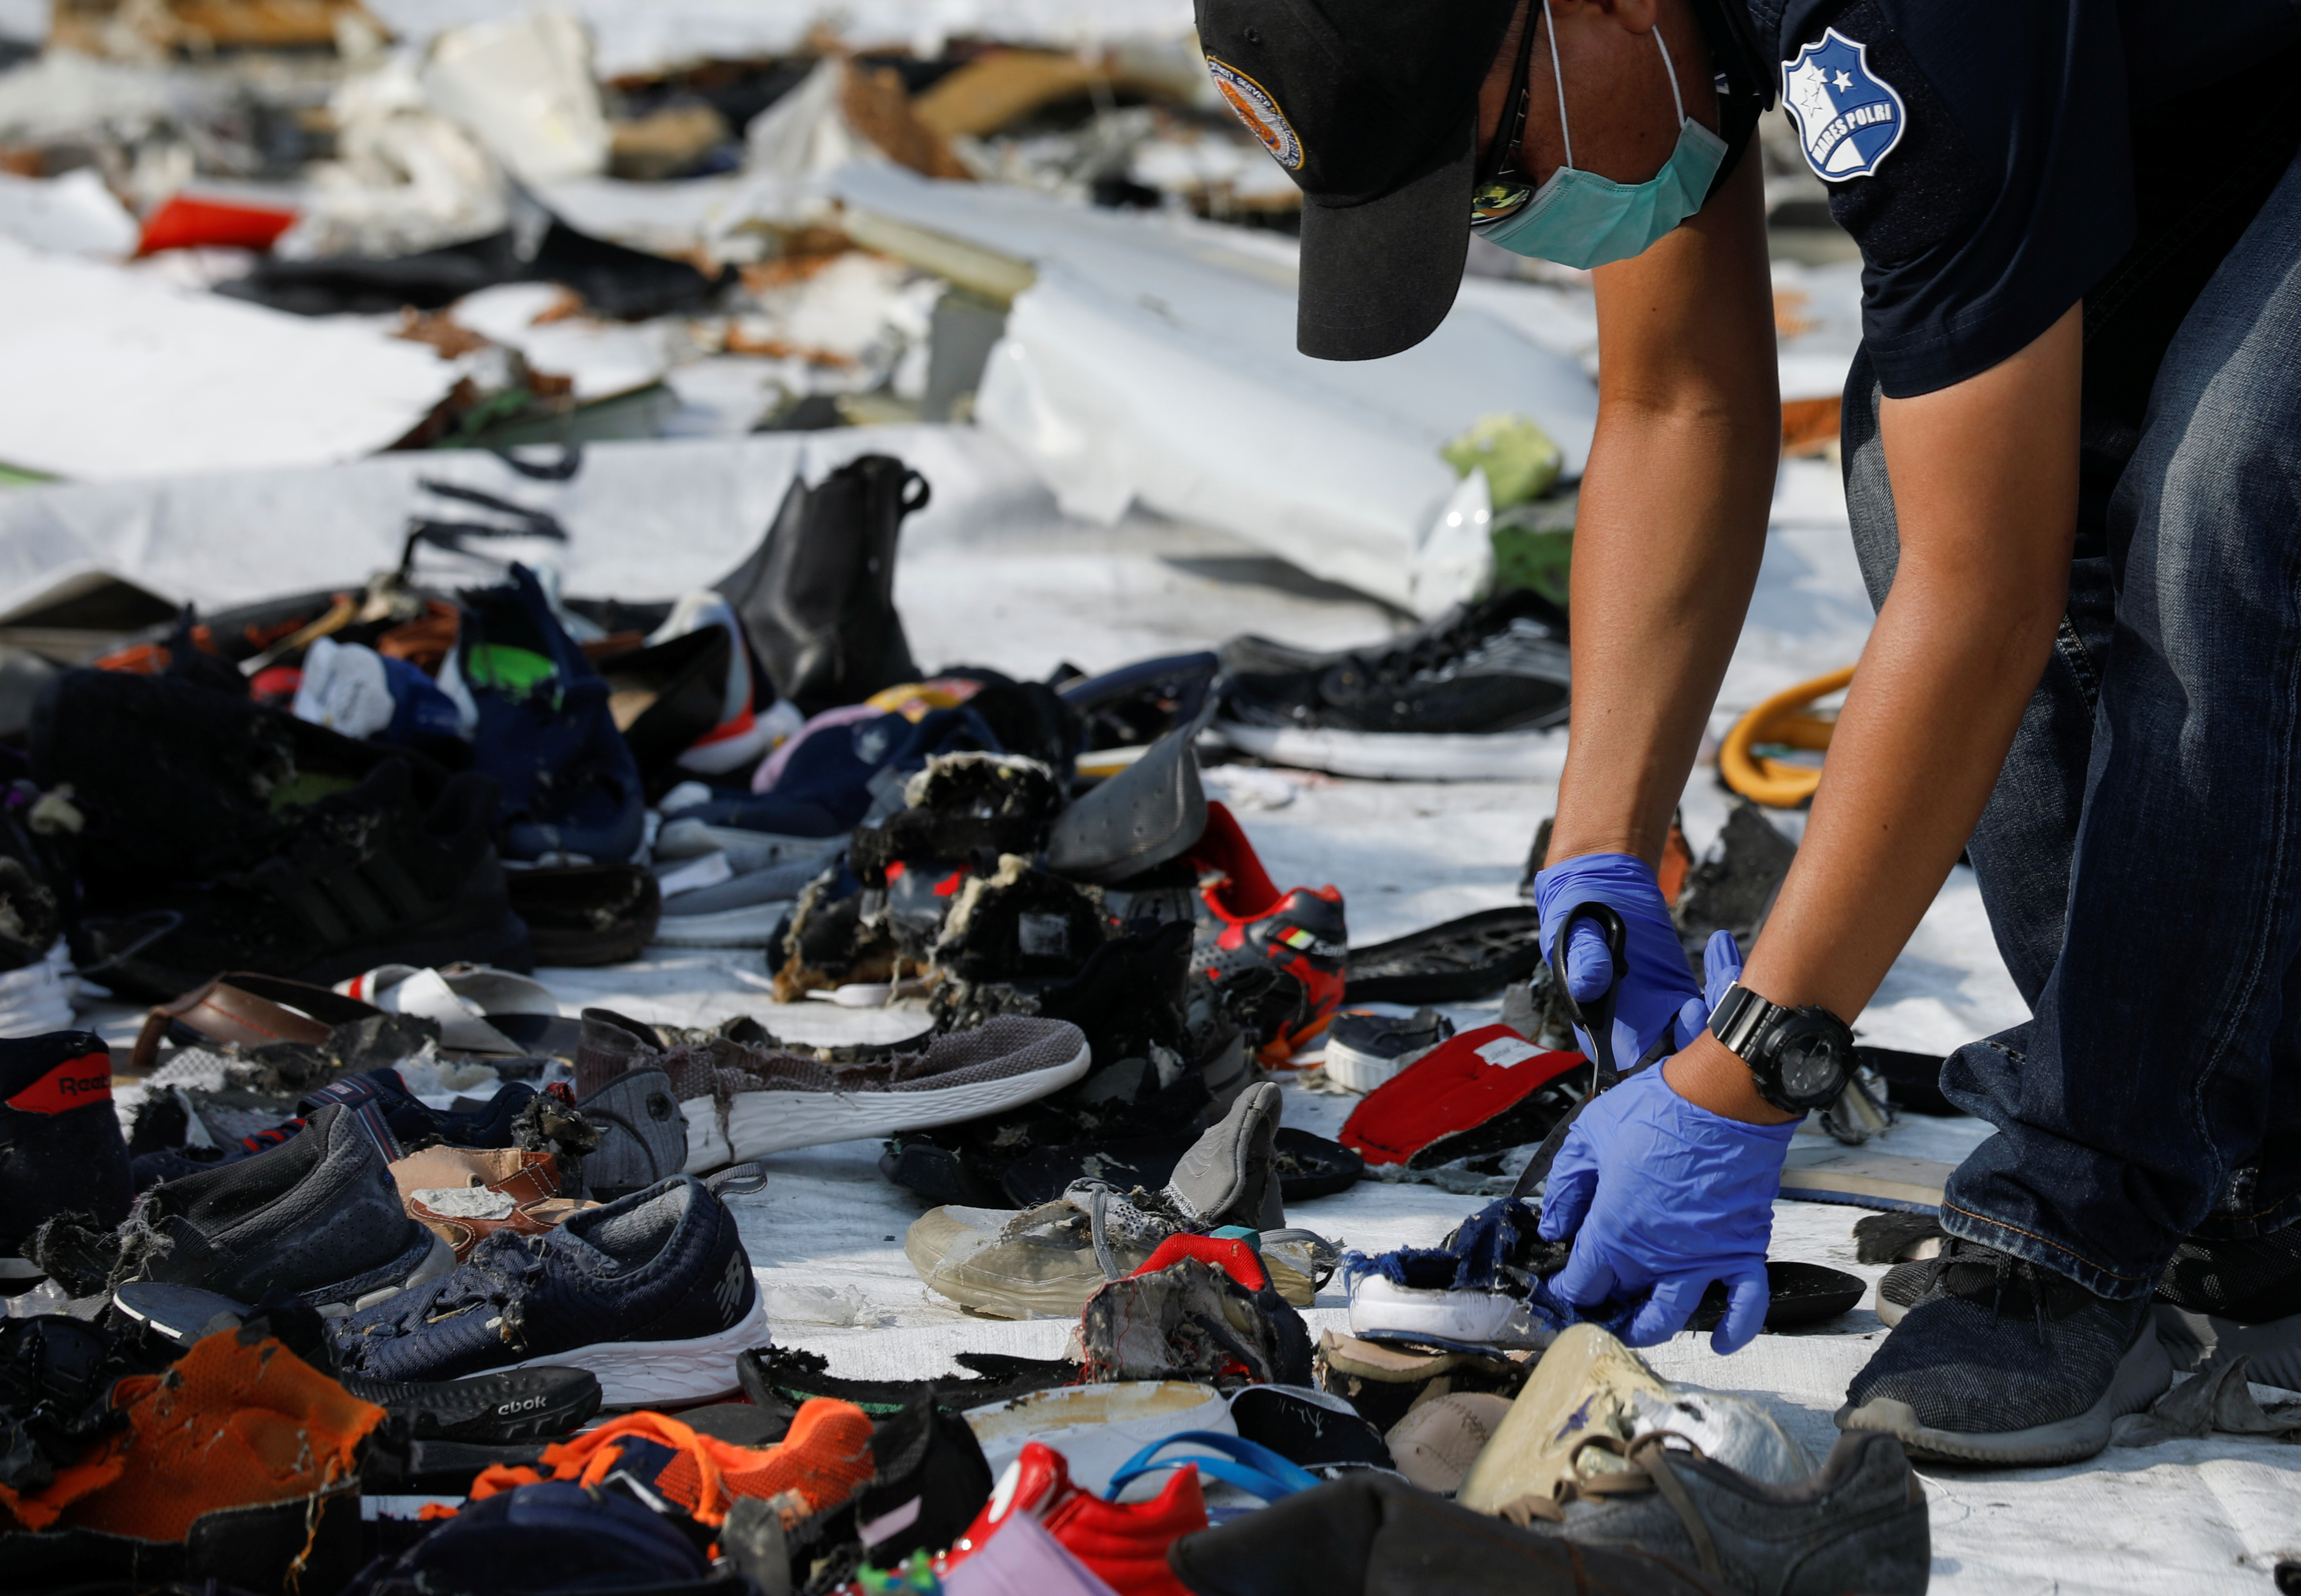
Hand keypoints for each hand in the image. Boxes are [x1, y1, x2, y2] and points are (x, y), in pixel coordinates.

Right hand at [1533, 853, 1705, 1069]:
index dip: (1651, 1055)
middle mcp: (1630, 1025)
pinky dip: (1724, 993)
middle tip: (1697, 1007)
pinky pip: (1709, 1008)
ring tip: (1716, 981)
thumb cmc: (1578, 906)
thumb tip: (1589, 986)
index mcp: (1597, 1021)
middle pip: (1667, 1058)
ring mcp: (1659, 1010)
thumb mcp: (1574, 927)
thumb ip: (1583, 957)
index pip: (1624, 1059)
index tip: (1675, 1021)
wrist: (1605, 882)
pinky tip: (1722, 956)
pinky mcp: (1681, 989)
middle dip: (1692, 1043)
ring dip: (1713, 1020)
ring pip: (1694, 1039)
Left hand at [1536, 1059, 1796, 1352]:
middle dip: (1605, 1313)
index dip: (1568, 1289)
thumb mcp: (1588, 1138)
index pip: (1583, 1282)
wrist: (1721, 1098)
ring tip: (1637, 1328)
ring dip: (1652, 1329)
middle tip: (1595, 1310)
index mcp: (1614, 1230)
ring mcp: (1703, 1258)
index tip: (1562, 1287)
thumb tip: (1553, 1226)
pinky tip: (1721, 1343)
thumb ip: (1566, 1187)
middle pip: (1625, 1304)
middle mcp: (1657, 1256)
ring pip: (1674, 1316)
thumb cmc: (1656, 1112)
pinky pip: (1746, 1304)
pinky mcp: (1741, 1248)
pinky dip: (1736, 1330)